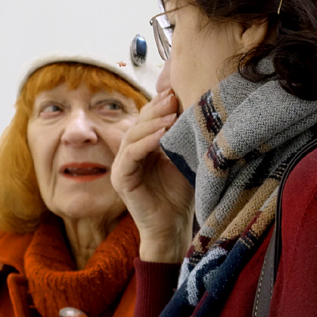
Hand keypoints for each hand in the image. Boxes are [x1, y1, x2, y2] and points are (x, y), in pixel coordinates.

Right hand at [111, 87, 193, 261]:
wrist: (173, 226)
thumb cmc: (180, 194)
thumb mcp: (184, 158)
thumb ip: (182, 136)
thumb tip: (196, 106)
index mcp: (142, 147)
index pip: (147, 119)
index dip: (159, 104)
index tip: (177, 90)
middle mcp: (128, 154)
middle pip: (138, 123)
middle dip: (156, 108)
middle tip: (173, 95)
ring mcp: (122, 167)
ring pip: (132, 136)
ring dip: (152, 123)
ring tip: (171, 113)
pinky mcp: (121, 179)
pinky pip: (130, 155)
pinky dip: (146, 143)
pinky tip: (162, 134)